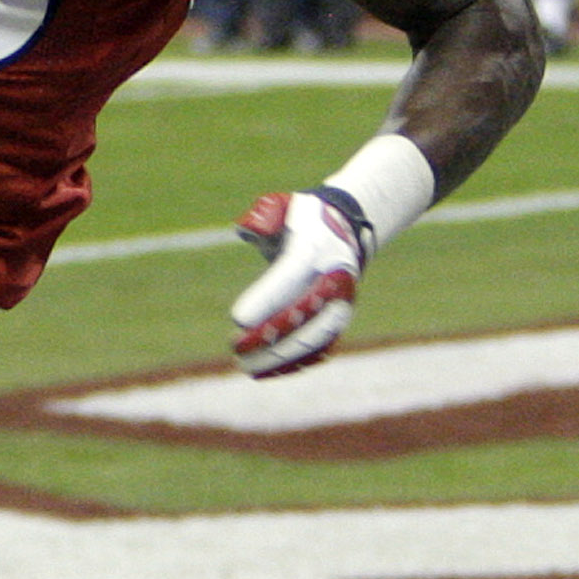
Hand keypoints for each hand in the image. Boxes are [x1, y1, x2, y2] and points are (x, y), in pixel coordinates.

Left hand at [228, 190, 364, 378]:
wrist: (344, 230)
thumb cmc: (300, 220)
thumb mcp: (281, 206)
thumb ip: (264, 216)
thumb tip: (247, 230)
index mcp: (316, 248)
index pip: (290, 276)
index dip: (266, 299)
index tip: (237, 319)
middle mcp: (335, 278)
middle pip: (306, 314)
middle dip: (270, 336)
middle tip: (235, 346)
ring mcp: (341, 303)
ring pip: (316, 339)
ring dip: (280, 356)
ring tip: (244, 364)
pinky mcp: (339, 322)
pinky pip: (320, 350)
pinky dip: (294, 364)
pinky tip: (264, 372)